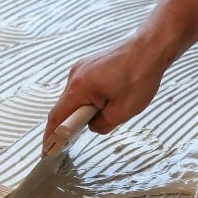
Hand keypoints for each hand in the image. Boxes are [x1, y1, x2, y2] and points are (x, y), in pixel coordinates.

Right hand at [43, 35, 166, 148]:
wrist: (150, 48)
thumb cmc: (140, 74)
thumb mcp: (122, 112)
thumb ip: (101, 125)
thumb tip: (92, 125)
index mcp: (80, 87)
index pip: (57, 117)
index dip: (50, 136)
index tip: (47, 149)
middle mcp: (75, 75)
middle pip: (64, 107)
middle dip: (70, 123)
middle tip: (80, 136)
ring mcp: (81, 68)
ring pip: (75, 97)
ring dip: (84, 109)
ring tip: (107, 111)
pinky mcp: (89, 65)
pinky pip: (82, 88)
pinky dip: (89, 99)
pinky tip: (106, 101)